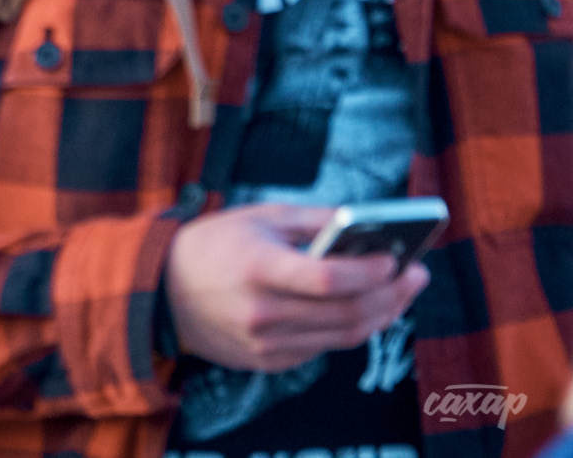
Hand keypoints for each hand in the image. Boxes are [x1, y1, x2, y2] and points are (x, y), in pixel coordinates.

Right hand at [164, 202, 428, 373]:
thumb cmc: (215, 244)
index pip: (330, 278)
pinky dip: (346, 329)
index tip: (398, 258)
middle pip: (346, 313)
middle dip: (391, 295)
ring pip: (342, 337)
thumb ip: (314, 221)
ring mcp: (262, 343)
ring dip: (379, 315)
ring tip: (398, 293)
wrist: (161, 291)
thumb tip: (367, 225)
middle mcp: (261, 311)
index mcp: (257, 267)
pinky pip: (320, 349)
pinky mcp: (265, 361)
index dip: (371, 272)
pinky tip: (359, 309)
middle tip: (416, 275)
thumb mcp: (259, 217)